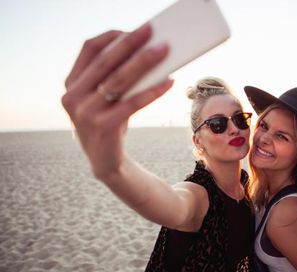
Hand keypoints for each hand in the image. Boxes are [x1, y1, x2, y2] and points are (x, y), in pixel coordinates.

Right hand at [61, 24, 172, 178]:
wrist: (105, 161)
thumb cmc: (109, 122)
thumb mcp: (104, 98)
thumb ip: (113, 76)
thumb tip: (147, 52)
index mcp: (71, 84)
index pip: (89, 49)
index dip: (112, 36)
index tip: (134, 29)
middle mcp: (73, 96)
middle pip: (106, 62)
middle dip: (131, 44)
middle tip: (152, 32)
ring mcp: (85, 113)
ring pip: (119, 80)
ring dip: (144, 62)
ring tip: (164, 51)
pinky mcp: (102, 126)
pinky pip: (132, 103)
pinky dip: (152, 90)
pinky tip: (169, 82)